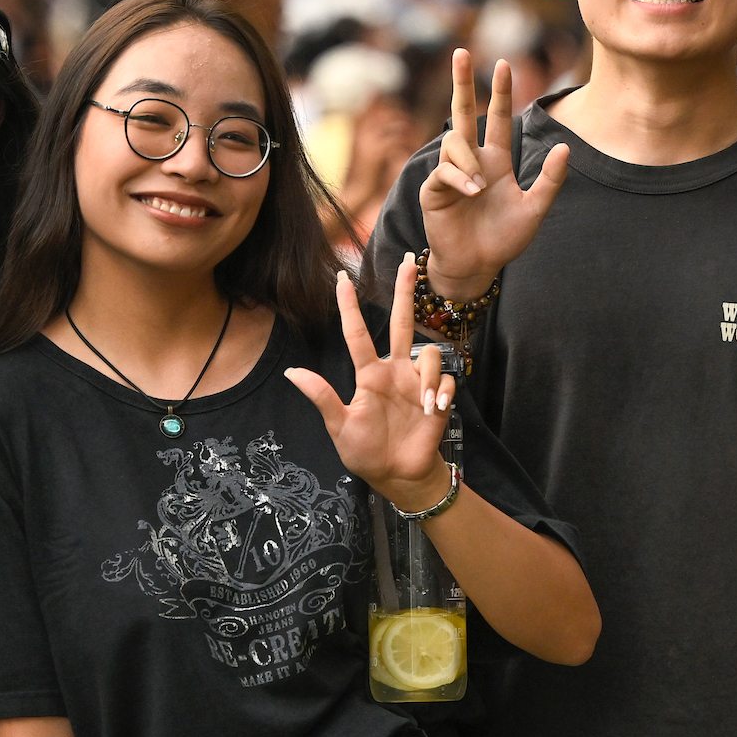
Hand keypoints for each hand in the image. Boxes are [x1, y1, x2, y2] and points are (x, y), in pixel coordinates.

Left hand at [289, 262, 455, 509]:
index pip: (357, 334)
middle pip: (402, 322)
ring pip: (429, 354)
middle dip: (405, 291)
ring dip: (428, 377)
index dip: (349, 307)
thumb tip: (290, 372)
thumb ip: (322, 397)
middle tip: (407, 260)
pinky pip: (446, 380)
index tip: (341, 278)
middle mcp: (394, 371)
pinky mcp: (439, 396)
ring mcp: (417, 382)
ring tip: (423, 405)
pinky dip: (441, 393)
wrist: (399, 476)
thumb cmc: (366, 452)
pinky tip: (433, 411)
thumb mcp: (339, 426)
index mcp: (369, 374)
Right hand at [418, 49, 568, 298]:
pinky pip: (444, 171)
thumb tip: (564, 147)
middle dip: (462, 83)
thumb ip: (549, 180)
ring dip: (468, 161)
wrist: (477, 266)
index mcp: (496, 161)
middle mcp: (472, 161)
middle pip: (464, 113)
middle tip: (461, 52)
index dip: (501, 93)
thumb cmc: (504, 239)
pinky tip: (472, 193)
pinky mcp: (434, 191)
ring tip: (479, 190)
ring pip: (454, 143)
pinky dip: (459, 178)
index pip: (498, 119)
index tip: (504, 63)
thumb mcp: (534, 209)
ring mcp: (450, 174)